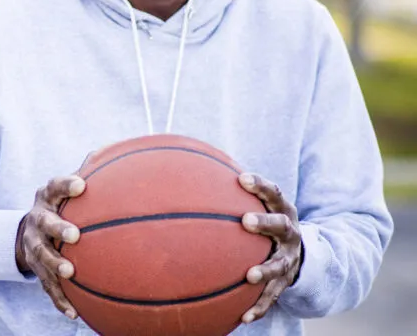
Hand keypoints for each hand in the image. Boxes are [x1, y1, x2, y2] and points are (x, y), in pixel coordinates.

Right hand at [16, 174, 85, 319]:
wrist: (26, 234)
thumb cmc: (59, 207)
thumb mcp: (66, 189)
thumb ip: (88, 172)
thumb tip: (109, 149)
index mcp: (46, 199)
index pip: (54, 187)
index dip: (66, 184)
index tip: (82, 185)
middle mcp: (36, 221)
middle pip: (44, 223)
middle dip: (58, 228)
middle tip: (75, 235)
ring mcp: (34, 247)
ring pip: (41, 257)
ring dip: (54, 264)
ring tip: (69, 272)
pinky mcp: (36, 271)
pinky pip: (47, 287)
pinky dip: (60, 300)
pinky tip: (74, 313)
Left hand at [238, 172, 302, 323]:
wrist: (300, 255)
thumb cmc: (264, 222)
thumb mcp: (258, 204)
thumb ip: (230, 191)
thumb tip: (187, 170)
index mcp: (282, 210)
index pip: (274, 193)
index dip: (260, 184)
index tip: (242, 178)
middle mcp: (289, 233)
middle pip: (280, 226)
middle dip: (264, 223)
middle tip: (245, 221)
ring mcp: (289, 259)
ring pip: (278, 265)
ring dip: (265, 270)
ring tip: (250, 275)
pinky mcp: (285, 283)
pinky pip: (271, 297)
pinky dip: (258, 307)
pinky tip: (243, 318)